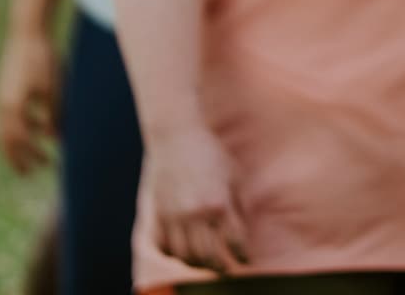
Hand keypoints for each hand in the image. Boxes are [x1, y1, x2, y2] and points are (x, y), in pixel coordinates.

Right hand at [0, 29, 59, 174]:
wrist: (28, 31)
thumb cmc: (44, 59)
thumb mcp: (54, 89)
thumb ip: (55, 115)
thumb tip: (57, 139)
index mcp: (13, 107)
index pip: (20, 141)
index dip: (31, 155)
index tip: (44, 165)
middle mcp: (3, 104)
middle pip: (7, 140)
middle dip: (18, 158)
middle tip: (29, 174)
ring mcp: (2, 96)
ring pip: (7, 129)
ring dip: (22, 143)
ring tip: (38, 153)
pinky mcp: (7, 88)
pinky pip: (12, 115)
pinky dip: (24, 125)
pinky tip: (42, 127)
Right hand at [146, 124, 250, 273]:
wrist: (178, 135)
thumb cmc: (211, 152)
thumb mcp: (233, 175)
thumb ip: (239, 203)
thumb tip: (245, 228)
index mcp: (219, 203)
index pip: (234, 242)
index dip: (242, 255)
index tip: (246, 259)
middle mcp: (196, 213)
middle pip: (209, 256)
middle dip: (220, 267)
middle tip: (226, 268)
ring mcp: (174, 215)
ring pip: (184, 255)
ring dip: (196, 263)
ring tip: (205, 260)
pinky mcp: (158, 213)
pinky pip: (163, 245)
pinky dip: (172, 252)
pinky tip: (182, 249)